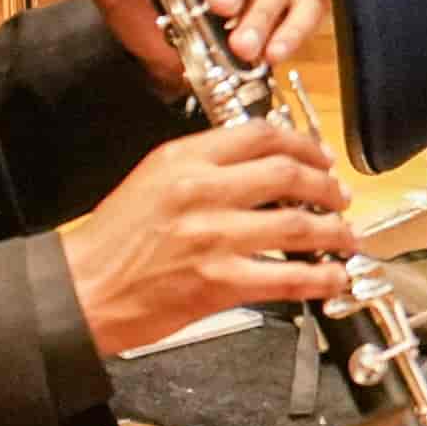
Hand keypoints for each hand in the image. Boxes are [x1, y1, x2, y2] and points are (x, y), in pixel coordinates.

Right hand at [60, 121, 358, 357]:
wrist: (80, 291)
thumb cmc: (113, 240)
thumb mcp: (153, 179)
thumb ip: (204, 164)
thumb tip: (260, 163)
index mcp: (184, 158)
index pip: (260, 134)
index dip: (301, 143)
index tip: (318, 156)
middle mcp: (202, 191)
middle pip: (288, 174)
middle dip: (326, 185)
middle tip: (339, 196)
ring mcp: (213, 238)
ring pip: (297, 224)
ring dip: (333, 231)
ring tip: (346, 236)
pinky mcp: (218, 283)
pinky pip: (286, 277)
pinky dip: (318, 277)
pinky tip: (333, 277)